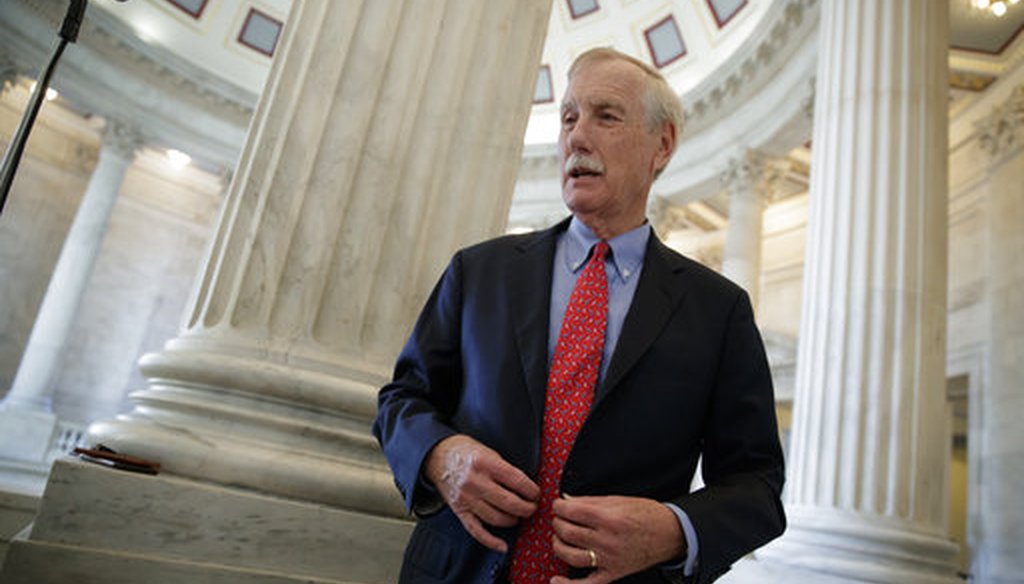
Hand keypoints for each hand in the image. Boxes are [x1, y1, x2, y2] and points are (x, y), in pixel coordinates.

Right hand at [424, 434, 539, 551]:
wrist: (437, 456)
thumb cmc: (466, 452)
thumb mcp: (489, 452)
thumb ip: (505, 469)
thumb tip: (527, 488)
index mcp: (485, 463)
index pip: (517, 481)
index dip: (532, 491)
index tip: (536, 494)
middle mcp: (475, 482)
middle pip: (509, 503)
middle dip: (527, 508)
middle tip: (532, 507)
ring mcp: (466, 498)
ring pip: (496, 518)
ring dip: (513, 520)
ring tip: (519, 516)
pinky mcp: (459, 511)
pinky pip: (476, 530)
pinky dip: (491, 541)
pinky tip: (503, 545)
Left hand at [550, 495, 684, 582]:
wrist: (670, 533)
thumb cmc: (647, 515)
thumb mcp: (619, 500)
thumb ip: (590, 501)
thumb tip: (567, 500)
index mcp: (609, 518)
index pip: (572, 512)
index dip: (559, 506)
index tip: (558, 505)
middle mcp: (607, 540)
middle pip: (568, 532)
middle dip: (558, 523)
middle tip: (560, 519)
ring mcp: (609, 559)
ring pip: (570, 556)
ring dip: (558, 545)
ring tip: (560, 538)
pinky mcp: (613, 573)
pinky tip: (556, 580)